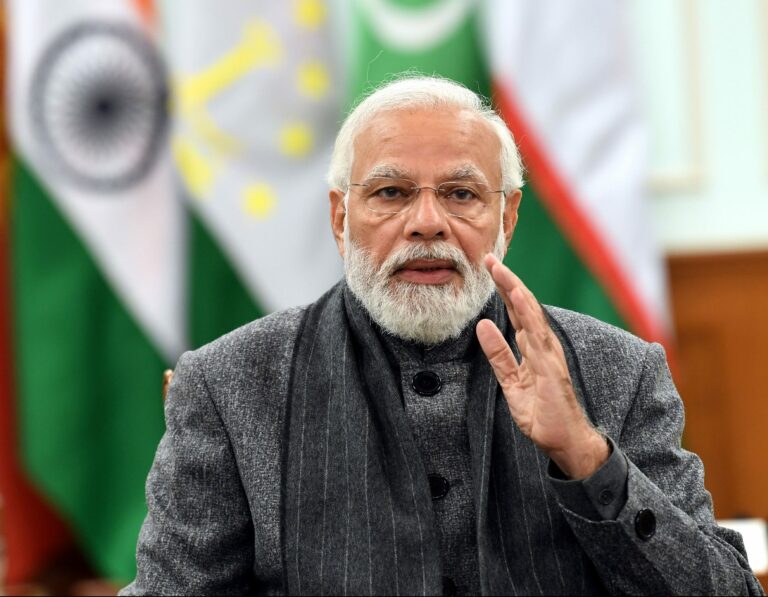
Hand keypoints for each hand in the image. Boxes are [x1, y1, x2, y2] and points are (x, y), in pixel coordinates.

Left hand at [476, 254, 608, 478]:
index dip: (502, 291)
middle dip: (507, 282)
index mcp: (532, 347)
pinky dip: (528, 313)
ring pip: (531, 314)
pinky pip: (537, 335)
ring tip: (501, 270)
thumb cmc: (542, 413)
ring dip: (515, 290)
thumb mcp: (510, 381)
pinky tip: (518, 296)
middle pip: (523, 307)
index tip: (488, 270)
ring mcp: (548, 354)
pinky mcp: (550, 366)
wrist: (563, 440)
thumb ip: (499, 354)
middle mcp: (542, 345)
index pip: (515, 313)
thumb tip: (483, 326)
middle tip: (489, 259)